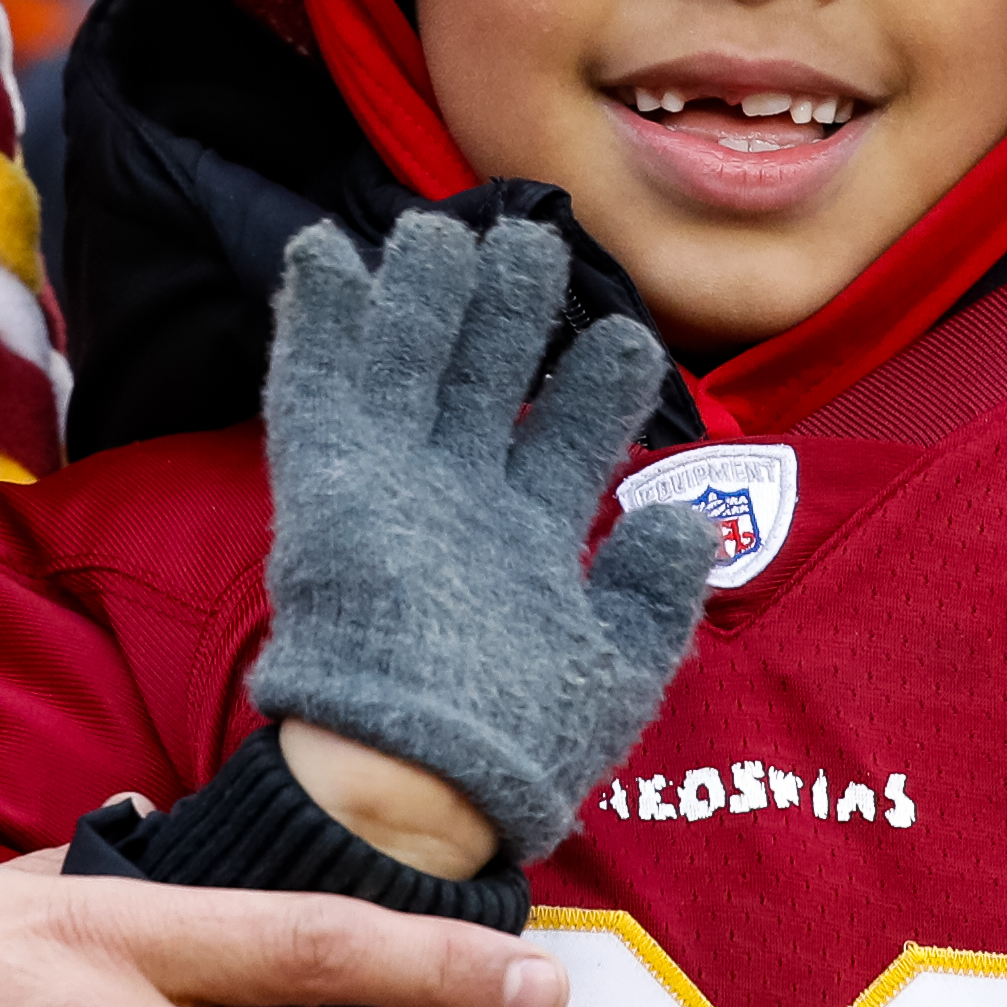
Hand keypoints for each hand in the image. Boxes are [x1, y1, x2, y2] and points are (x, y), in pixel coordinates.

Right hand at [252, 215, 713, 867]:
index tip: (626, 335)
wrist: (421, 779)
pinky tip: (324, 252)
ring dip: (428, 291)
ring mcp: (392, 483)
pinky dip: (318, 318)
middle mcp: (459, 498)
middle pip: (488, 376)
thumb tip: (689, 515)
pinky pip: (318, 384)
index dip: (596, 383)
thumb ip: (656, 587)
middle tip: (535, 244)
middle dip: (513, 309)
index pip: (567, 437)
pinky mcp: (326, 483)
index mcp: (526, 538)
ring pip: (412, 360)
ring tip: (452, 227)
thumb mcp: (619, 665)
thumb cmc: (521, 740)